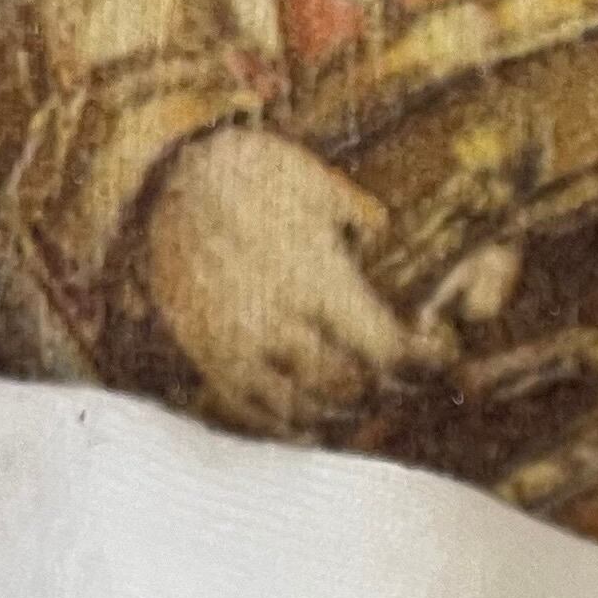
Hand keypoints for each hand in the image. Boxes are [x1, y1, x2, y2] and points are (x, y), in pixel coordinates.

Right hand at [138, 125, 453, 432]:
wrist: (161, 173)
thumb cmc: (249, 171)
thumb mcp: (316, 181)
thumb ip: (363, 220)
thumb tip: (392, 246)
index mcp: (314, 278)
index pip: (387, 352)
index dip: (421, 364)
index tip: (437, 358)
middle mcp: (276, 321)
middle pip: (350, 389)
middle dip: (380, 387)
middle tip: (396, 380)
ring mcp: (237, 345)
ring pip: (305, 409)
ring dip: (339, 410)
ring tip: (356, 398)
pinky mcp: (207, 357)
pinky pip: (255, 413)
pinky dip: (289, 426)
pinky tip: (311, 423)